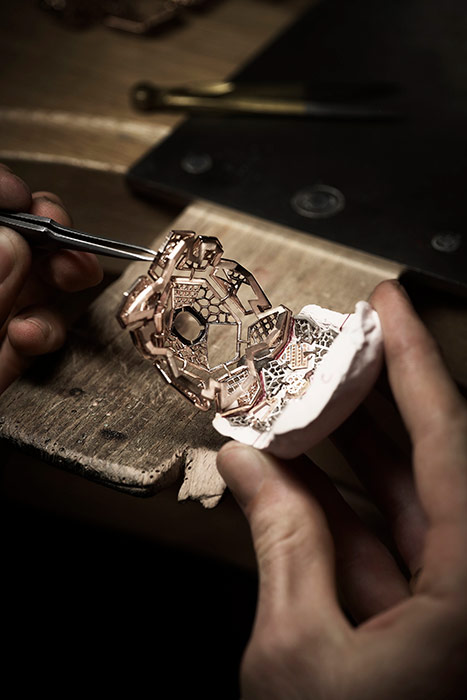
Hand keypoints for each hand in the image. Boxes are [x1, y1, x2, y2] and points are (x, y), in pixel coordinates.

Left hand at [0, 163, 102, 392]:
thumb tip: (11, 243)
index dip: (6, 192)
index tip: (24, 197)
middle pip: (25, 238)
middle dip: (52, 231)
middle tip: (63, 236)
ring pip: (36, 282)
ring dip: (60, 281)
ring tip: (64, 279)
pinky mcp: (3, 356)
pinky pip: (35, 334)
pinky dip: (42, 335)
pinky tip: (26, 336)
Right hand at [217, 280, 466, 699]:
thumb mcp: (297, 656)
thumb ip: (280, 545)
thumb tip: (246, 466)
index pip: (449, 437)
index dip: (414, 360)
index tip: (388, 303)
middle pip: (430, 460)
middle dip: (374, 399)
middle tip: (333, 348)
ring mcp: (454, 607)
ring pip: (403, 504)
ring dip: (347, 455)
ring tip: (300, 404)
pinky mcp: (428, 629)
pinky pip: (384, 550)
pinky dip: (336, 515)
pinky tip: (291, 483)